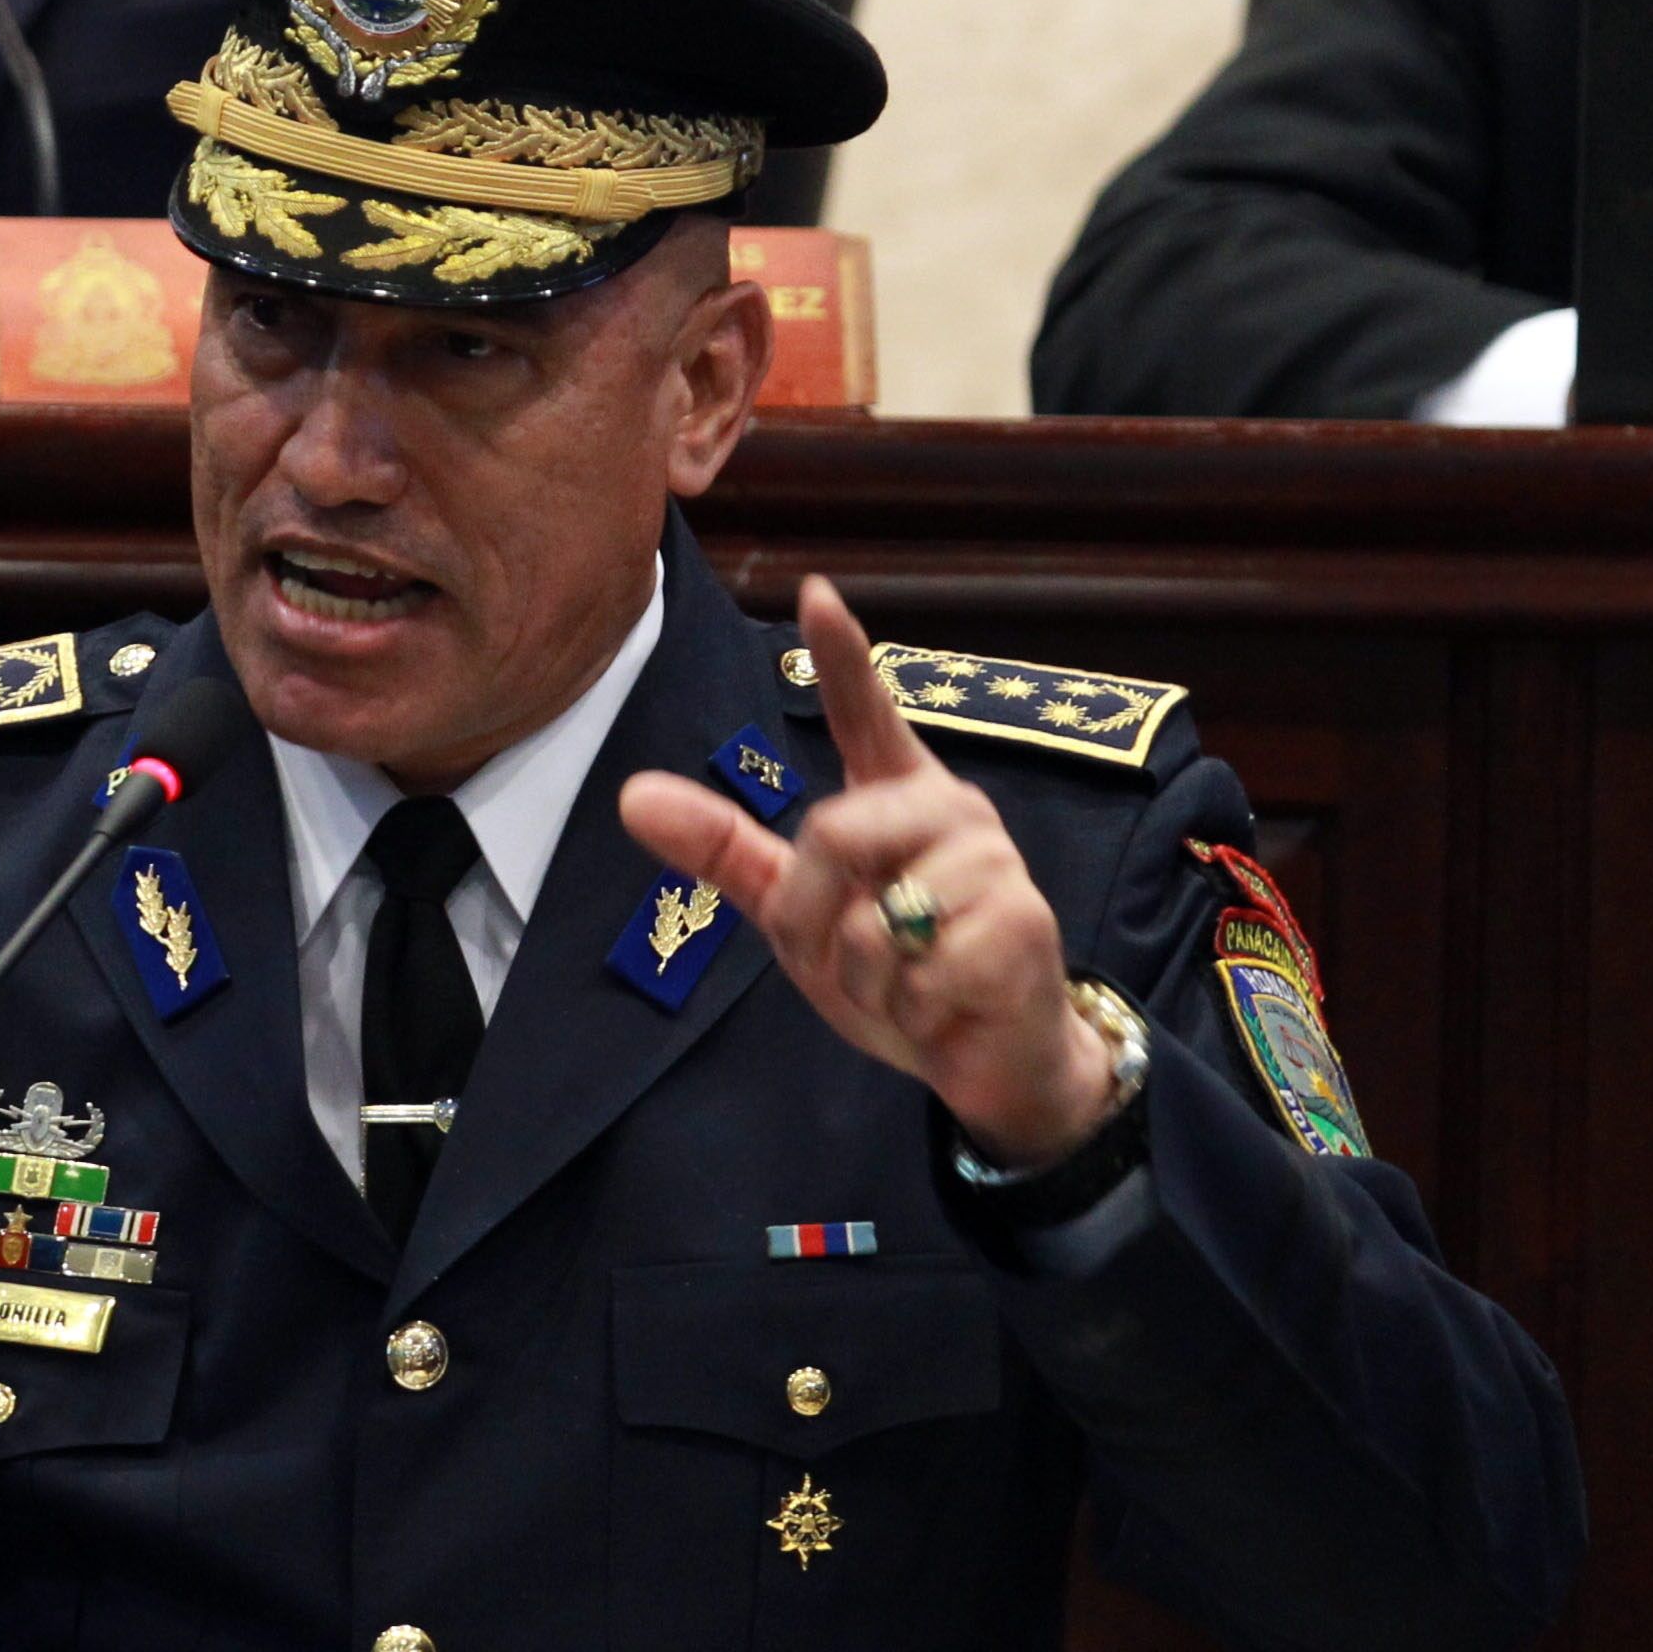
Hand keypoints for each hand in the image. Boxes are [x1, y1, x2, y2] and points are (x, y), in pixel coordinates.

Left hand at [616, 574, 1122, 1169]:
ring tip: (909, 983)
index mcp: (899, 798)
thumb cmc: (897, 973)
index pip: (868, 714)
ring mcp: (993, 864)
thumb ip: (727, 854)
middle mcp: (952, 812)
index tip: (816, 592)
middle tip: (848, 959)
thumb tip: (631, 795)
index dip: (844, 656)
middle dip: (811, 919)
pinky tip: (946, 1005)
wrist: (991, 1059)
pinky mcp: (1021, 924)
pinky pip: (916, 971)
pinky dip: (911, 1010)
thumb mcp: (797, 916)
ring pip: (870, 919)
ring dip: (866, 978)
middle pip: (832, 833)